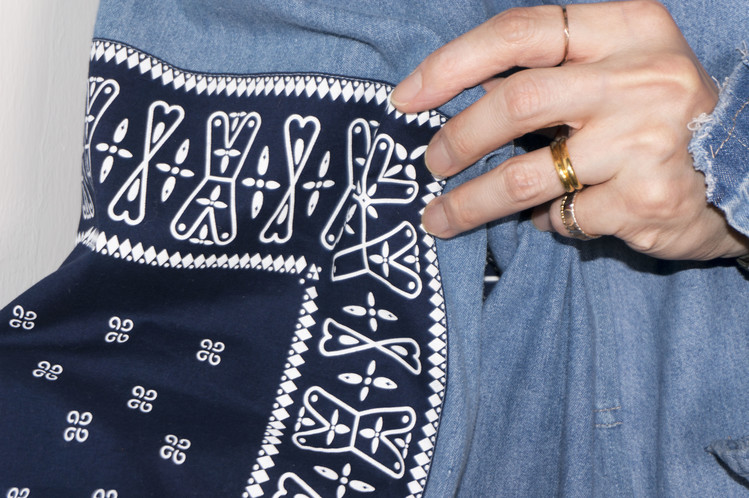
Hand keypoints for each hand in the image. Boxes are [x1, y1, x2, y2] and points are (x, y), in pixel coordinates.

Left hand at [391, 0, 748, 259]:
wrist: (745, 170)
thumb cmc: (660, 117)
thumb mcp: (618, 69)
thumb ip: (551, 72)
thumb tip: (462, 93)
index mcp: (628, 29)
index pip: (521, 32)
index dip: (453, 63)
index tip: (408, 97)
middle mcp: (641, 78)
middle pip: (518, 102)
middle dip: (458, 138)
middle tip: (430, 164)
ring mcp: (647, 141)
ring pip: (529, 174)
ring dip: (472, 200)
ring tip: (441, 217)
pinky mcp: (647, 199)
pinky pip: (565, 215)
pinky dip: (545, 222)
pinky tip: (550, 219)